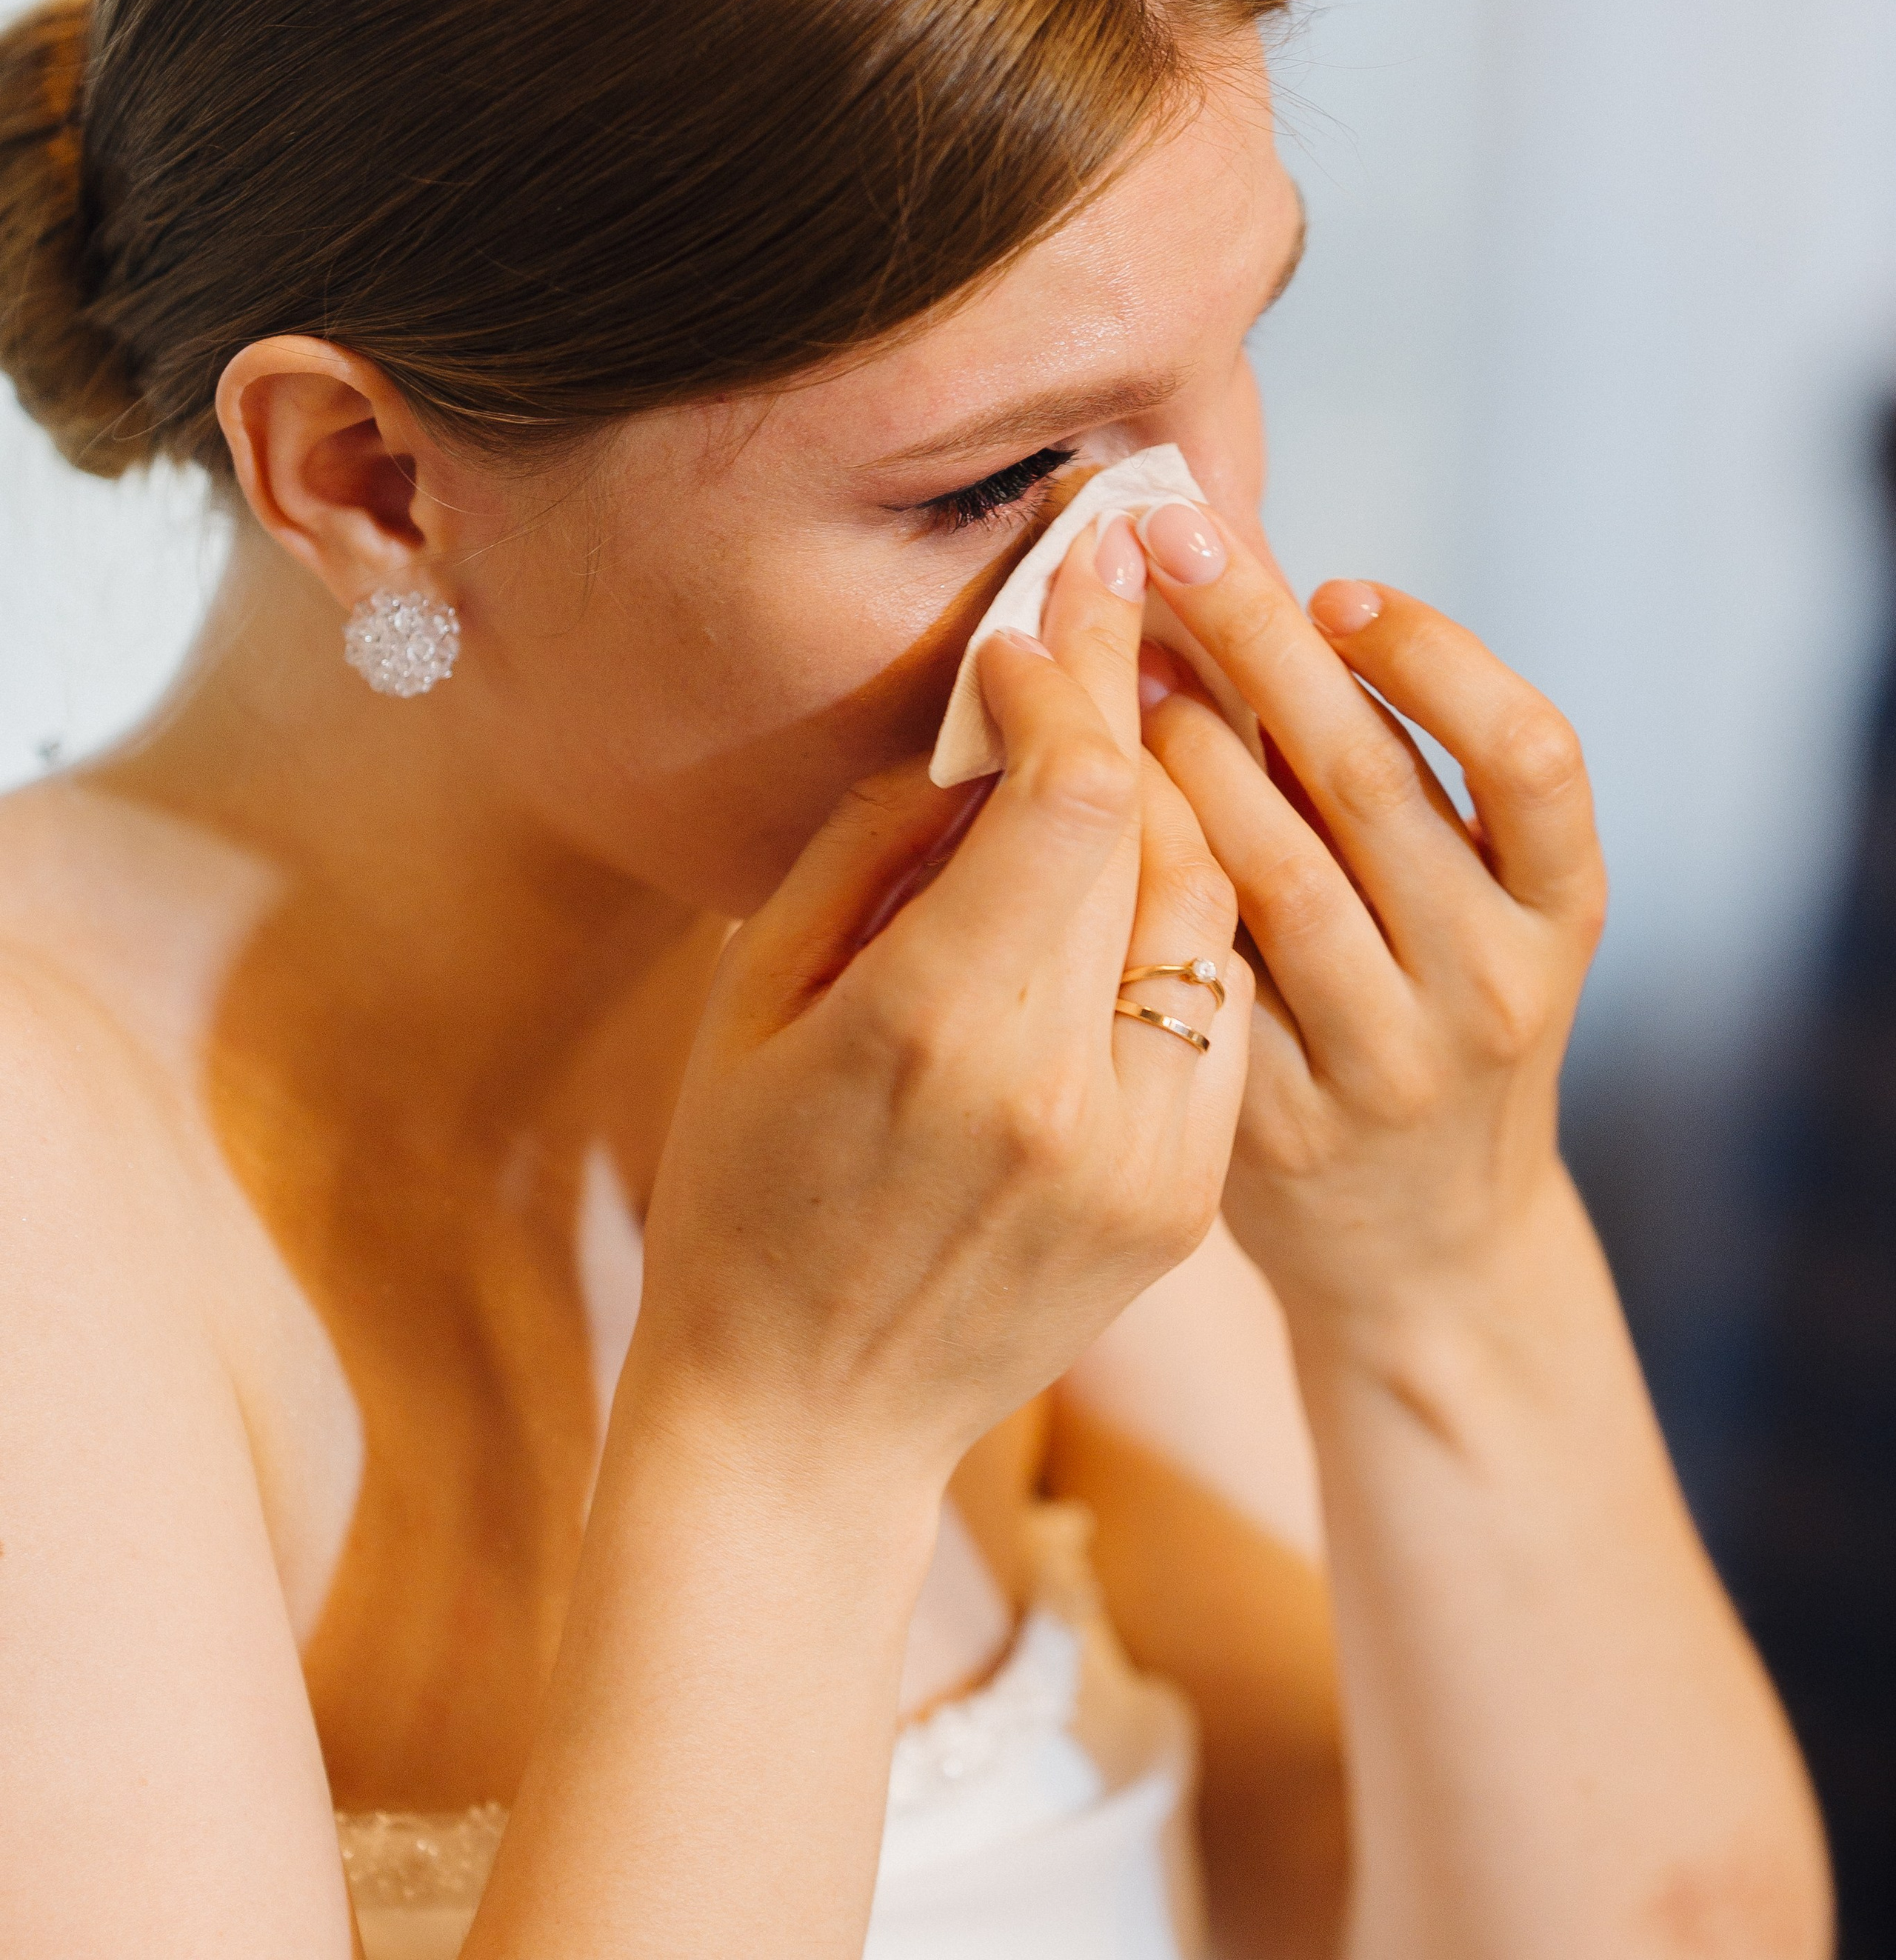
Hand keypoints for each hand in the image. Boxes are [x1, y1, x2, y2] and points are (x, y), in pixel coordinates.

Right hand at [629, 522, 1248, 1487]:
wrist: (807, 1426)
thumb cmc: (743, 1194)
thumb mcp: (758, 999)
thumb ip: (876, 846)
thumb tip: (981, 724)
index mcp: (936, 1032)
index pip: (1071, 792)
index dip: (1069, 674)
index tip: (1045, 608)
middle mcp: (1067, 1094)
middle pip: (1161, 832)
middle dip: (1137, 701)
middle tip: (1113, 615)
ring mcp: (1149, 1157)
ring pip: (1216, 907)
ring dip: (1181, 799)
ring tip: (1132, 723)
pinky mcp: (1191, 1198)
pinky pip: (1219, 1001)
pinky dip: (1188, 913)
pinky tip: (1141, 864)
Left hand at [1133, 506, 1607, 1335]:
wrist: (1426, 1251)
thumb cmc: (1423, 1009)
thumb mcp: (1463, 903)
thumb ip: (1384, 771)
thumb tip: (1255, 580)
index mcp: (1560, 911)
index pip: (1533, 755)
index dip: (1435, 656)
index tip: (1336, 584)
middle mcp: (1490, 983)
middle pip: (1371, 784)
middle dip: (1262, 641)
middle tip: (1171, 537)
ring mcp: (1388, 1060)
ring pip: (1275, 872)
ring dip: (1187, 746)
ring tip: (1120, 661)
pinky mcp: (1281, 1122)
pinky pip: (1203, 965)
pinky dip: (1150, 864)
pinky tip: (1095, 795)